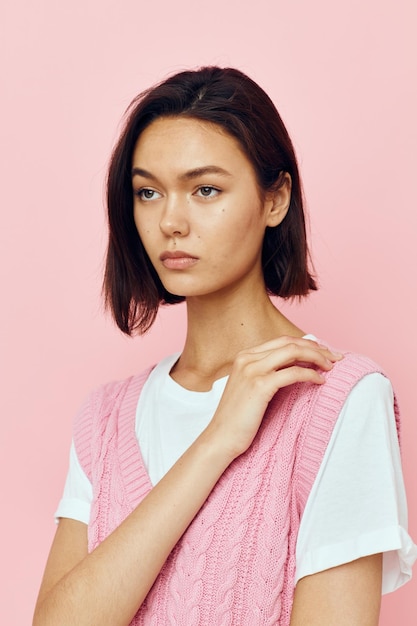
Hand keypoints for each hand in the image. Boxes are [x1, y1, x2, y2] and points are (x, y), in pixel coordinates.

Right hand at [207, 336, 342, 460]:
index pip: (282, 341)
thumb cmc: (238, 418)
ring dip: (317, 357)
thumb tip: (295, 366)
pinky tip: (320, 381)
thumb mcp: (249, 387)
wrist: (221, 438)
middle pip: (290, 343)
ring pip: (293, 352)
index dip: (306, 344)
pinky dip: (310, 374)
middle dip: (316, 348)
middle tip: (335, 357)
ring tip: (331, 367)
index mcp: (244, 355)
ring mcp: (252, 370)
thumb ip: (266, 373)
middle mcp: (247, 358)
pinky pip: (293, 373)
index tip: (323, 352)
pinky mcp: (260, 385)